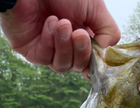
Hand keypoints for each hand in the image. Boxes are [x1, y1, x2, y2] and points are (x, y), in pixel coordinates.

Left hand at [0, 0, 119, 75]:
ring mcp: (47, 50)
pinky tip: (49, 22)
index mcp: (80, 37)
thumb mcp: (96, 9)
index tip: (99, 55)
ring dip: (64, 46)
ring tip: (62, 23)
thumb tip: (106, 56)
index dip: (95, 63)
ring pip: (62, 66)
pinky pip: (45, 58)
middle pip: (78, 66)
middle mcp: (64, 46)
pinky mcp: (31, 51)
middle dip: (81, 52)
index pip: (90, 63)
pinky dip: (49, 41)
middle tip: (78, 33)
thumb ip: (108, 33)